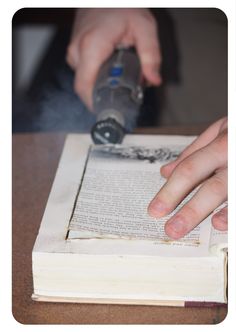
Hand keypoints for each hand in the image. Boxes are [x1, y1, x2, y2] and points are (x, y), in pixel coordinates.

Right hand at [66, 8, 161, 108]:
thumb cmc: (122, 5)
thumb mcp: (144, 28)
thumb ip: (151, 55)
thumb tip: (153, 80)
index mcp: (92, 47)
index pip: (85, 87)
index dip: (94, 104)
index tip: (108, 111)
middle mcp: (78, 50)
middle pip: (84, 88)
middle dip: (102, 96)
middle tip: (121, 94)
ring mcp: (74, 51)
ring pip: (84, 81)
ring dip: (100, 86)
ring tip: (118, 78)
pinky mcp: (76, 52)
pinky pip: (84, 73)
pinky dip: (96, 77)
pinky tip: (110, 69)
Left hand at [148, 117, 227, 239]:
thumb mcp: (220, 129)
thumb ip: (193, 150)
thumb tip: (165, 172)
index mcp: (223, 143)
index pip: (190, 170)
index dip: (170, 191)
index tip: (155, 210)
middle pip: (212, 188)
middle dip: (190, 211)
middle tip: (171, 231)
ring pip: (234, 194)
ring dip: (221, 217)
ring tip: (205, 231)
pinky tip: (225, 224)